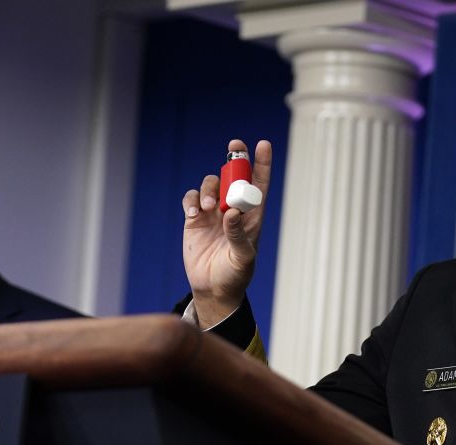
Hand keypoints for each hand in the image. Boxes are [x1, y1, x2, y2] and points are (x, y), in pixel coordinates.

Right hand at [181, 139, 272, 328]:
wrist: (212, 289)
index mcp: (251, 217)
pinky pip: (192, 199)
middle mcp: (232, 210)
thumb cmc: (235, 275)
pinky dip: (192, 201)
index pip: (259, 185)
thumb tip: (231, 213)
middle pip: (234, 176)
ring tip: (207, 206)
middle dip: (235, 158)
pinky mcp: (195, 220)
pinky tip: (193, 213)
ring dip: (209, 188)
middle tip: (235, 146)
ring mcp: (213, 213)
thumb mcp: (242, 258)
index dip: (261, 163)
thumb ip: (238, 236)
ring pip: (211, 184)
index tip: (263, 144)